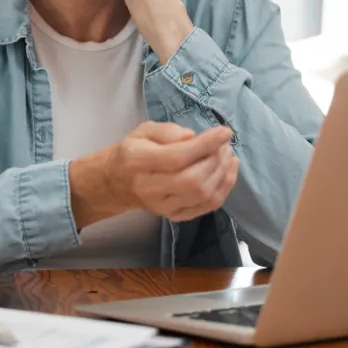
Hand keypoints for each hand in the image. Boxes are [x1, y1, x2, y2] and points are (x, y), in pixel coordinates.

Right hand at [69, 121, 238, 227]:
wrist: (119, 183)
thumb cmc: (135, 151)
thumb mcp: (144, 131)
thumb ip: (167, 131)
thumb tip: (192, 137)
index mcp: (137, 161)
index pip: (175, 157)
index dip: (204, 145)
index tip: (224, 132)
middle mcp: (148, 188)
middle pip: (192, 180)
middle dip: (216, 160)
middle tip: (225, 144)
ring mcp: (163, 207)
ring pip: (202, 194)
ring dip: (223, 173)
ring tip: (227, 155)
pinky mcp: (176, 216)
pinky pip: (208, 206)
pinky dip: (224, 188)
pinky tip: (228, 170)